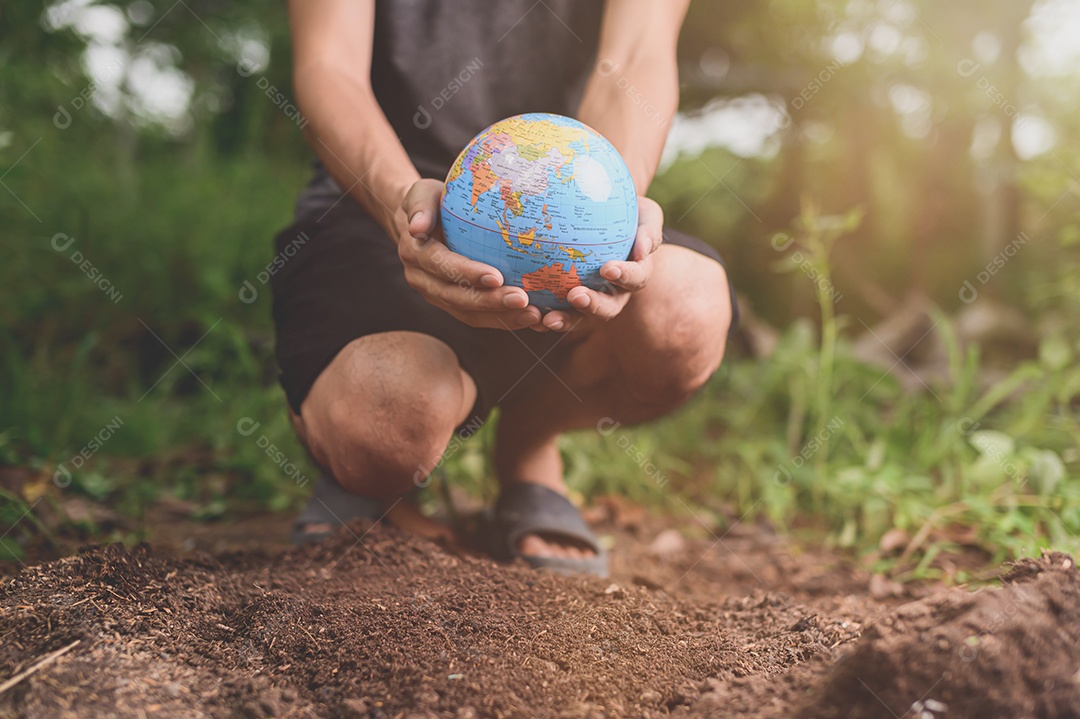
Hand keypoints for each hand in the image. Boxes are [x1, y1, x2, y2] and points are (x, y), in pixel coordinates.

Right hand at [397, 179, 541, 329]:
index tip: (496, 277)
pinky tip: (532, 317)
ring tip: (533, 316)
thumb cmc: (431, 201)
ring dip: (501, 318)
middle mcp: (423, 281)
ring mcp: (438, 296)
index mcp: (416, 254)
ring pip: (469, 314)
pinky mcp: (454, 304)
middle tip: (522, 300)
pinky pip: (479, 317)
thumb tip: (417, 227)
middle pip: (456, 298)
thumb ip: (420, 206)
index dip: (467, 274)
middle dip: (490, 303)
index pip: (442, 267)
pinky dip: (504, 320)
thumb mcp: (422, 194)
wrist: (422, 224)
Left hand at [535, 196, 663, 332]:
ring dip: (565, 320)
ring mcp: (590, 300)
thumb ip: (648, 231)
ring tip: (547, 319)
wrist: (602, 216)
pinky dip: (541, 314)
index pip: (635, 279)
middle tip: (575, 296)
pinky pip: (554, 310)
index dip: (625, 276)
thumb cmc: (627, 212)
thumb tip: (642, 251)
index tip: (607, 268)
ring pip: (579, 317)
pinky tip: (525, 310)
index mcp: (634, 274)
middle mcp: (614, 293)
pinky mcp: (564, 302)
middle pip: (607, 308)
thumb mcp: (646, 214)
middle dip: (592, 306)